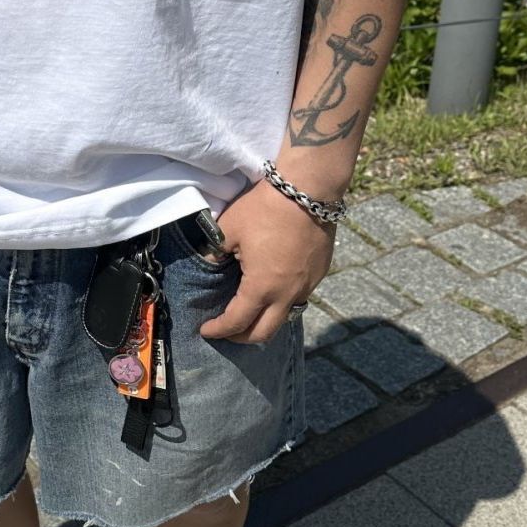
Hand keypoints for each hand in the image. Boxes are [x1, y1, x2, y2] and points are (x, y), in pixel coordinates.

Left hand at [200, 180, 334, 344]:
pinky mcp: (319, 273)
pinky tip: (273, 288)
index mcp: (262, 287)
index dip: (219, 330)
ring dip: (265, 320)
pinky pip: (299, 297)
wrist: (309, 189)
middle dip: (242, 336)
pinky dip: (282, 301)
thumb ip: (215, 252)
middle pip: (265, 332)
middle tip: (227, 330)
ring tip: (250, 312)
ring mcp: (308, 285)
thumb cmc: (265, 209)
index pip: (237, 321)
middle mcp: (288, 294)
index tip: (206, 330)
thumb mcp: (228, 229)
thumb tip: (210, 262)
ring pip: (286, 316)